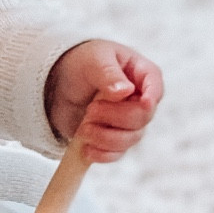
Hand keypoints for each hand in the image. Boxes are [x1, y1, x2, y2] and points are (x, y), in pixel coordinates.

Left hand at [44, 39, 162, 161]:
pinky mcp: (113, 138)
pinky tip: (86, 148)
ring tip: (83, 127)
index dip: (151, 98)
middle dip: (115, 117)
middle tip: (90, 109)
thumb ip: (108, 73)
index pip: (155, 88)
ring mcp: (128, 122)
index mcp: (142, 74)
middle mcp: (140, 99)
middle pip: (142, 118)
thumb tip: (125, 91)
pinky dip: (102, 153)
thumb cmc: (81, 62)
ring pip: (130, 139)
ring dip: (105, 136)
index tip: (142, 103)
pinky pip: (116, 153)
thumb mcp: (94, 59)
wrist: (58, 83)